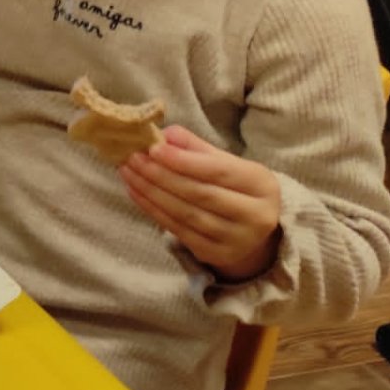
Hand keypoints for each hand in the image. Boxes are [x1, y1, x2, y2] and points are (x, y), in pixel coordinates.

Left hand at [121, 125, 282, 281]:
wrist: (253, 231)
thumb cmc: (235, 188)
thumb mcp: (226, 163)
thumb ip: (196, 148)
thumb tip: (166, 134)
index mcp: (261, 185)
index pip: (219, 171)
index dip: (183, 161)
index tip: (153, 148)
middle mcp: (256, 216)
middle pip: (200, 193)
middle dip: (161, 175)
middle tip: (133, 158)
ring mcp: (236, 240)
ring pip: (185, 214)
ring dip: (151, 192)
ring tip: (128, 172)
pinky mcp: (216, 254)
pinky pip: (177, 230)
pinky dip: (152, 209)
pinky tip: (135, 192)